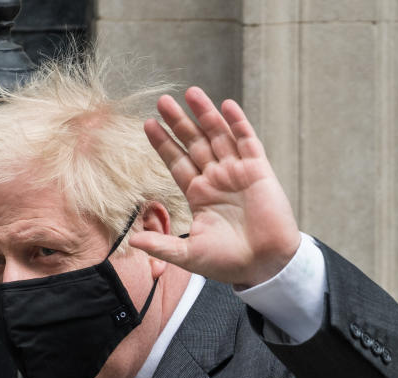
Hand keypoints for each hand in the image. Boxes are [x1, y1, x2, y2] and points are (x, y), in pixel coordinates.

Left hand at [130, 87, 301, 287]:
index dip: (164, 143)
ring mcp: (238, 172)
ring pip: (219, 136)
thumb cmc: (228, 262)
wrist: (265, 265)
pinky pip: (248, 142)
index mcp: (199, 195)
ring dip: (205, 114)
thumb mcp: (189, 254)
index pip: (177, 162)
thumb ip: (162, 244)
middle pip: (194, 143)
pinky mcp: (259, 171)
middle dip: (179, 122)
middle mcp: (216, 179)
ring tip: (191, 92)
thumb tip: (132, 240)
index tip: (149, 124)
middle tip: (162, 101)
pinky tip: (226, 106)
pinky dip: (238, 123)